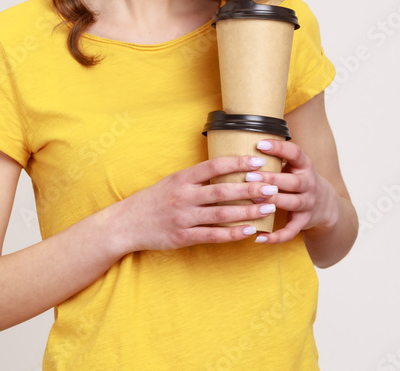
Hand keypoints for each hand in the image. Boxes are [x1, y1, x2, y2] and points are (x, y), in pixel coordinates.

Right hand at [112, 154, 281, 252]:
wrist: (126, 224)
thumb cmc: (153, 200)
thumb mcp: (171, 181)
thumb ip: (196, 178)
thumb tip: (226, 169)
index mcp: (182, 178)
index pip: (214, 166)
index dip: (238, 164)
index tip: (259, 163)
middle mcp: (183, 196)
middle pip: (223, 191)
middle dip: (250, 189)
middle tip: (273, 186)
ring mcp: (183, 217)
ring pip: (222, 214)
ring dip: (248, 211)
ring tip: (269, 207)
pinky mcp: (183, 237)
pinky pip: (213, 235)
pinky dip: (233, 233)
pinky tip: (250, 230)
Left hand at [249, 139, 340, 243]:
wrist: (326, 205)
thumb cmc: (298, 180)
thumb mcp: (294, 166)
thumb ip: (275, 158)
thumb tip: (241, 142)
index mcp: (304, 166)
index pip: (295, 153)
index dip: (279, 147)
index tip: (260, 143)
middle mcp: (309, 183)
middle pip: (293, 181)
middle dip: (271, 179)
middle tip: (249, 177)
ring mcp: (308, 203)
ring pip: (292, 203)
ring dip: (273, 202)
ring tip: (254, 202)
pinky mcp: (304, 222)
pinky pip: (291, 231)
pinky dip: (276, 236)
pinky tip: (259, 237)